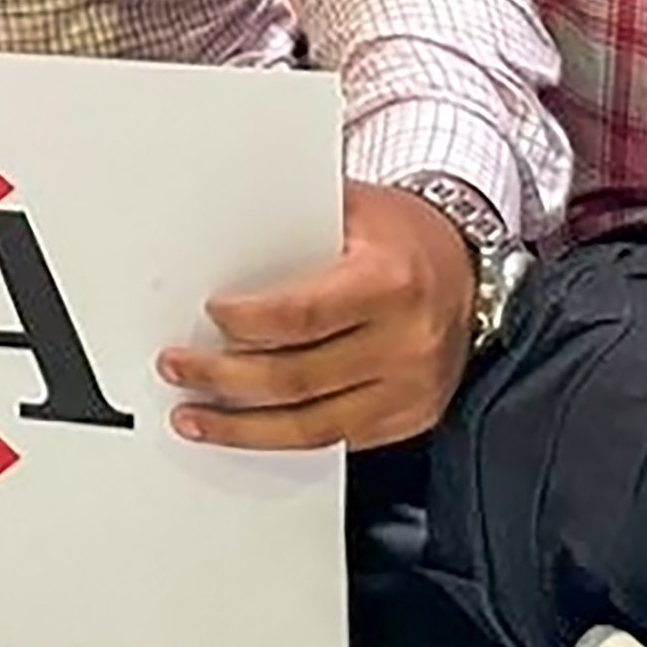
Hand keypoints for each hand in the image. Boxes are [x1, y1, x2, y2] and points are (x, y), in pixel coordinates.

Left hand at [159, 183, 480, 451]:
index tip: (210, 314)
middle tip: (178, 368)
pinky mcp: (411, 416)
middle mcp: (406, 342)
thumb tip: (215, 240)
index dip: (245, 321)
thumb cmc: (402, 234)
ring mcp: (411, 387)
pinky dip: (286, 439)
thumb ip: (291, 226)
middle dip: (223, 377)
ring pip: (313, 425)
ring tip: (196, 418)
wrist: (468, 266)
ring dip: (243, 428)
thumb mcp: (351, 207)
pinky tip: (249, 432)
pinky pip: (339, 439)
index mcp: (389, 283)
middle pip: (296, 377)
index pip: (300, 315)